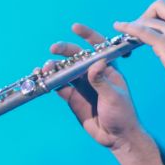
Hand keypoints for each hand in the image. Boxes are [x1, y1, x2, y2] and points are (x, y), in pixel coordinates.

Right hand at [42, 23, 144, 152]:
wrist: (117, 137)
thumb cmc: (123, 114)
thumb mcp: (114, 96)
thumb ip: (102, 81)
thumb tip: (95, 63)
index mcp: (108, 68)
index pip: (98, 46)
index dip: (87, 35)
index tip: (75, 27)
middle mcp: (93, 73)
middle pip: (76, 56)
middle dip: (64, 50)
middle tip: (53, 49)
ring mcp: (81, 84)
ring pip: (64, 70)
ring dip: (53, 66)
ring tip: (44, 68)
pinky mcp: (72, 97)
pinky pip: (58, 85)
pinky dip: (49, 81)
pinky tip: (42, 78)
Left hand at [114, 0, 164, 108]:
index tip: (162, 14)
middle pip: (160, 4)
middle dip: (149, 13)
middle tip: (144, 25)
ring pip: (148, 19)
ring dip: (137, 24)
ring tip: (130, 31)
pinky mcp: (163, 43)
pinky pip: (141, 30)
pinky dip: (127, 26)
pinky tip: (118, 25)